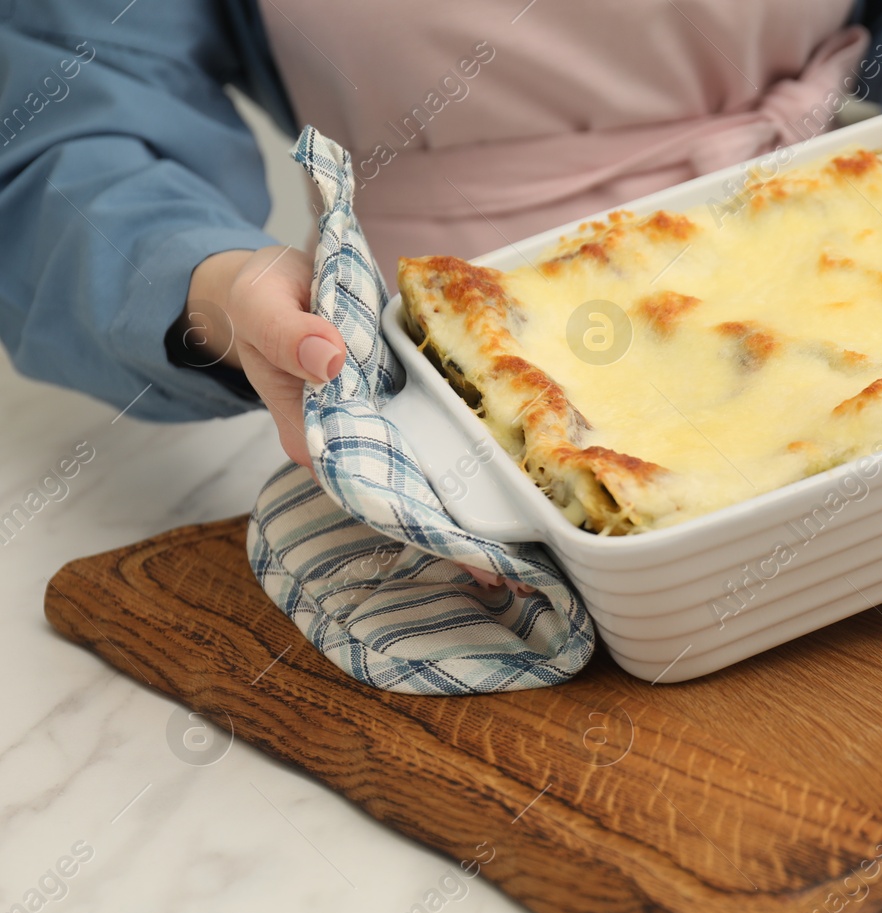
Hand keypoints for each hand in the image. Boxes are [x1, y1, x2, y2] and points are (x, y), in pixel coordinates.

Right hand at [182, 248, 530, 595]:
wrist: (273, 278)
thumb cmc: (259, 299)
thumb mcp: (260, 307)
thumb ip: (288, 335)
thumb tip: (328, 360)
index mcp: (316, 437)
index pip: (372, 493)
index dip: (420, 526)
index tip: (467, 556)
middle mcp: (355, 440)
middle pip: (409, 496)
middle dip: (459, 534)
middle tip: (516, 575)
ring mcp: (383, 421)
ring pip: (431, 468)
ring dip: (478, 500)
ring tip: (531, 551)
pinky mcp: (406, 395)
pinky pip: (442, 422)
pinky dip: (474, 443)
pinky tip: (522, 471)